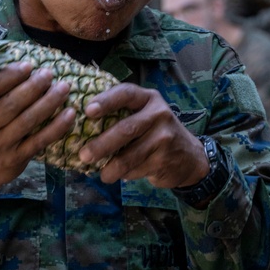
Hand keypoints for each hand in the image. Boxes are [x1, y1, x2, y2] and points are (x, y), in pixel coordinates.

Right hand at [0, 63, 73, 199]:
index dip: (9, 76)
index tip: (28, 65)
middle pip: (11, 105)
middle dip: (33, 87)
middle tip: (49, 73)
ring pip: (28, 121)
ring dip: (49, 102)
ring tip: (64, 87)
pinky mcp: (15, 159)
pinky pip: (39, 141)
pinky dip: (57, 127)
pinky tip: (70, 114)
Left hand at [79, 83, 208, 188]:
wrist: (189, 156)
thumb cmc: (155, 132)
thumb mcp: (145, 114)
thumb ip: (122, 114)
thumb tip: (80, 125)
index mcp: (149, 98)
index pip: (126, 93)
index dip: (106, 100)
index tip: (88, 110)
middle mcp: (159, 114)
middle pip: (126, 129)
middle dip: (102, 144)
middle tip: (83, 155)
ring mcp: (164, 137)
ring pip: (130, 155)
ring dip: (111, 168)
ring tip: (102, 175)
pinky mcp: (165, 158)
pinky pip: (138, 168)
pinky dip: (126, 174)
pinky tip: (122, 175)